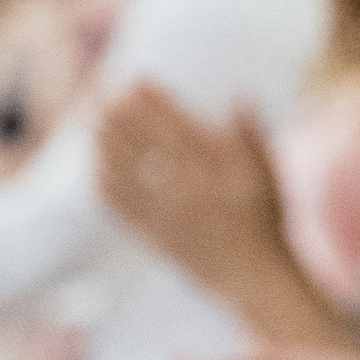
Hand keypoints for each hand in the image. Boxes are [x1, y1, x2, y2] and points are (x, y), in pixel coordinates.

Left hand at [98, 83, 289, 292]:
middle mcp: (184, 192)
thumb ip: (250, 135)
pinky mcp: (154, 236)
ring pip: (125, 174)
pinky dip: (105, 185)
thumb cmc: (264, 222)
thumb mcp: (268, 174)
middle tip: (101, 94)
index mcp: (213, 172)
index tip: (135, 82)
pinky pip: (122, 209)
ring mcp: (165, 216)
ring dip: (105, 146)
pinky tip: (96, 168)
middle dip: (118, 118)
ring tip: (92, 123)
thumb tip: (237, 97)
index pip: (174, 128)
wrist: (253, 277)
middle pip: (141, 147)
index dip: (152, 103)